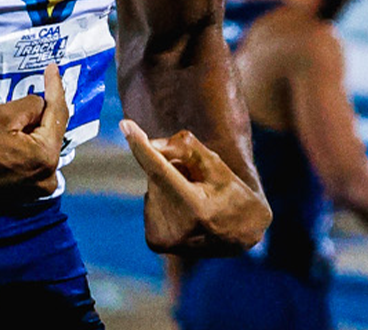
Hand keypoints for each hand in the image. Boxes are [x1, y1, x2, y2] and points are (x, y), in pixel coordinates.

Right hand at [0, 63, 67, 210]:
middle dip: (43, 111)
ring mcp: (36, 189)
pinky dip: (25, 145)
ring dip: (32, 128)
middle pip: (51, 132)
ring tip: (19, 110)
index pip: (58, 114)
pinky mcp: (23, 194)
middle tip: (40, 85)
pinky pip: (31, 160)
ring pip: (40, 146)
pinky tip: (12, 133)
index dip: (55, 88)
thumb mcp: (0, 115)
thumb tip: (40, 105)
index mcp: (45, 156)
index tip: (53, 69)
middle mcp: (47, 176)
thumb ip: (29, 105)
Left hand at [121, 119, 270, 254]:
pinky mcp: (155, 242)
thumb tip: (149, 145)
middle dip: (170, 168)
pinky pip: (151, 203)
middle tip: (197, 180)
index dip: (142, 147)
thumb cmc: (231, 193)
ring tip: (195, 201)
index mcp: (196, 209)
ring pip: (153, 188)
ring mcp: (165, 239)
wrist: (242, 236)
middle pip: (158, 175)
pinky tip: (184, 212)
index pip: (161, 170)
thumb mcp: (217, 164)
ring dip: (168, 186)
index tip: (126, 126)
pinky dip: (164, 201)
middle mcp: (177, 229)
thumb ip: (185, 148)